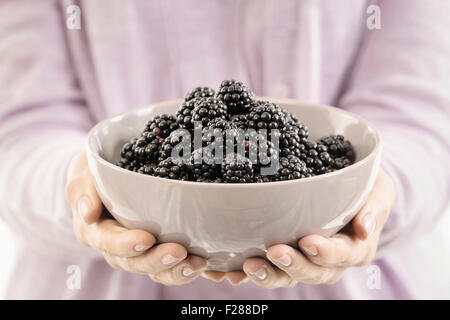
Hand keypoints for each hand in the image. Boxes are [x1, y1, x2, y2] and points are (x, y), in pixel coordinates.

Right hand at [65, 152, 206, 285]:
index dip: (126, 244)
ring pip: (155, 270)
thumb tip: (88, 212)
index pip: (108, 241)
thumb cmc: (95, 173)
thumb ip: (82, 188)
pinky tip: (209, 267)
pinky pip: (173, 267)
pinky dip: (190, 268)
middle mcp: (116, 247)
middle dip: (156, 260)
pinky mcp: (159, 250)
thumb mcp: (84, 172)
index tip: (146, 238)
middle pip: (134, 262)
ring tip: (197, 263)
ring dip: (177, 270)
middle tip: (178, 252)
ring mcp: (139, 251)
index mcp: (94, 230)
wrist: (110, 176)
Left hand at [222, 169, 395, 286]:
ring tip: (249, 266)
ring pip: (287, 276)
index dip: (327, 252)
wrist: (347, 190)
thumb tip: (366, 228)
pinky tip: (231, 272)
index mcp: (354, 248)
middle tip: (275, 252)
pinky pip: (267, 269)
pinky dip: (248, 273)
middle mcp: (329, 261)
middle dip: (293, 265)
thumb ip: (374, 206)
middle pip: (312, 272)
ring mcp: (304, 262)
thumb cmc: (363, 189)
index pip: (343, 255)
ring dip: (268, 273)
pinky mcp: (283, 258)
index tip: (309, 241)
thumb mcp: (378, 190)